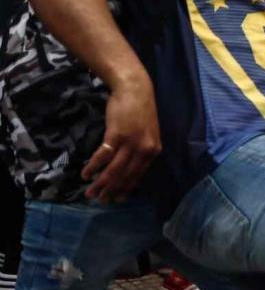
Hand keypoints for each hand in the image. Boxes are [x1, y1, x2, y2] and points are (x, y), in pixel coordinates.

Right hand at [82, 78, 161, 202]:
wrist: (135, 89)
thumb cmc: (139, 110)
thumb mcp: (147, 132)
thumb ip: (140, 149)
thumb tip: (129, 165)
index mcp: (153, 151)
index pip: (139, 175)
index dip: (127, 188)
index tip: (118, 198)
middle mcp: (145, 150)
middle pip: (126, 175)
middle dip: (112, 190)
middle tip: (101, 200)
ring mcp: (131, 143)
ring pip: (115, 170)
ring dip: (101, 183)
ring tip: (90, 192)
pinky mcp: (117, 135)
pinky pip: (103, 156)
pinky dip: (94, 166)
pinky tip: (86, 173)